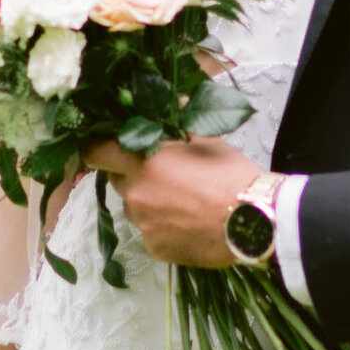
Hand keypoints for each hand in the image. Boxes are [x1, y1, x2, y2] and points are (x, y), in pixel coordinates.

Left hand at [84, 135, 259, 270]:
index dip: (101, 149)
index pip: (96, 152)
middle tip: (164, 175)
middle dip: (134, 176)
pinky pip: (151, 234)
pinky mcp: (155, 249)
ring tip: (183, 202)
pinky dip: (163, 228)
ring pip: (135, 209)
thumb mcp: (206, 137)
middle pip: (118, 181)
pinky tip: (189, 224)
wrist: (254, 220)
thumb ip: (178, 120)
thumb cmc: (230, 174)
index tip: (110, 149)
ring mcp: (143, 225)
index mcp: (142, 162)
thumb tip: (173, 100)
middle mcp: (135, 194)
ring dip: (149, 203)